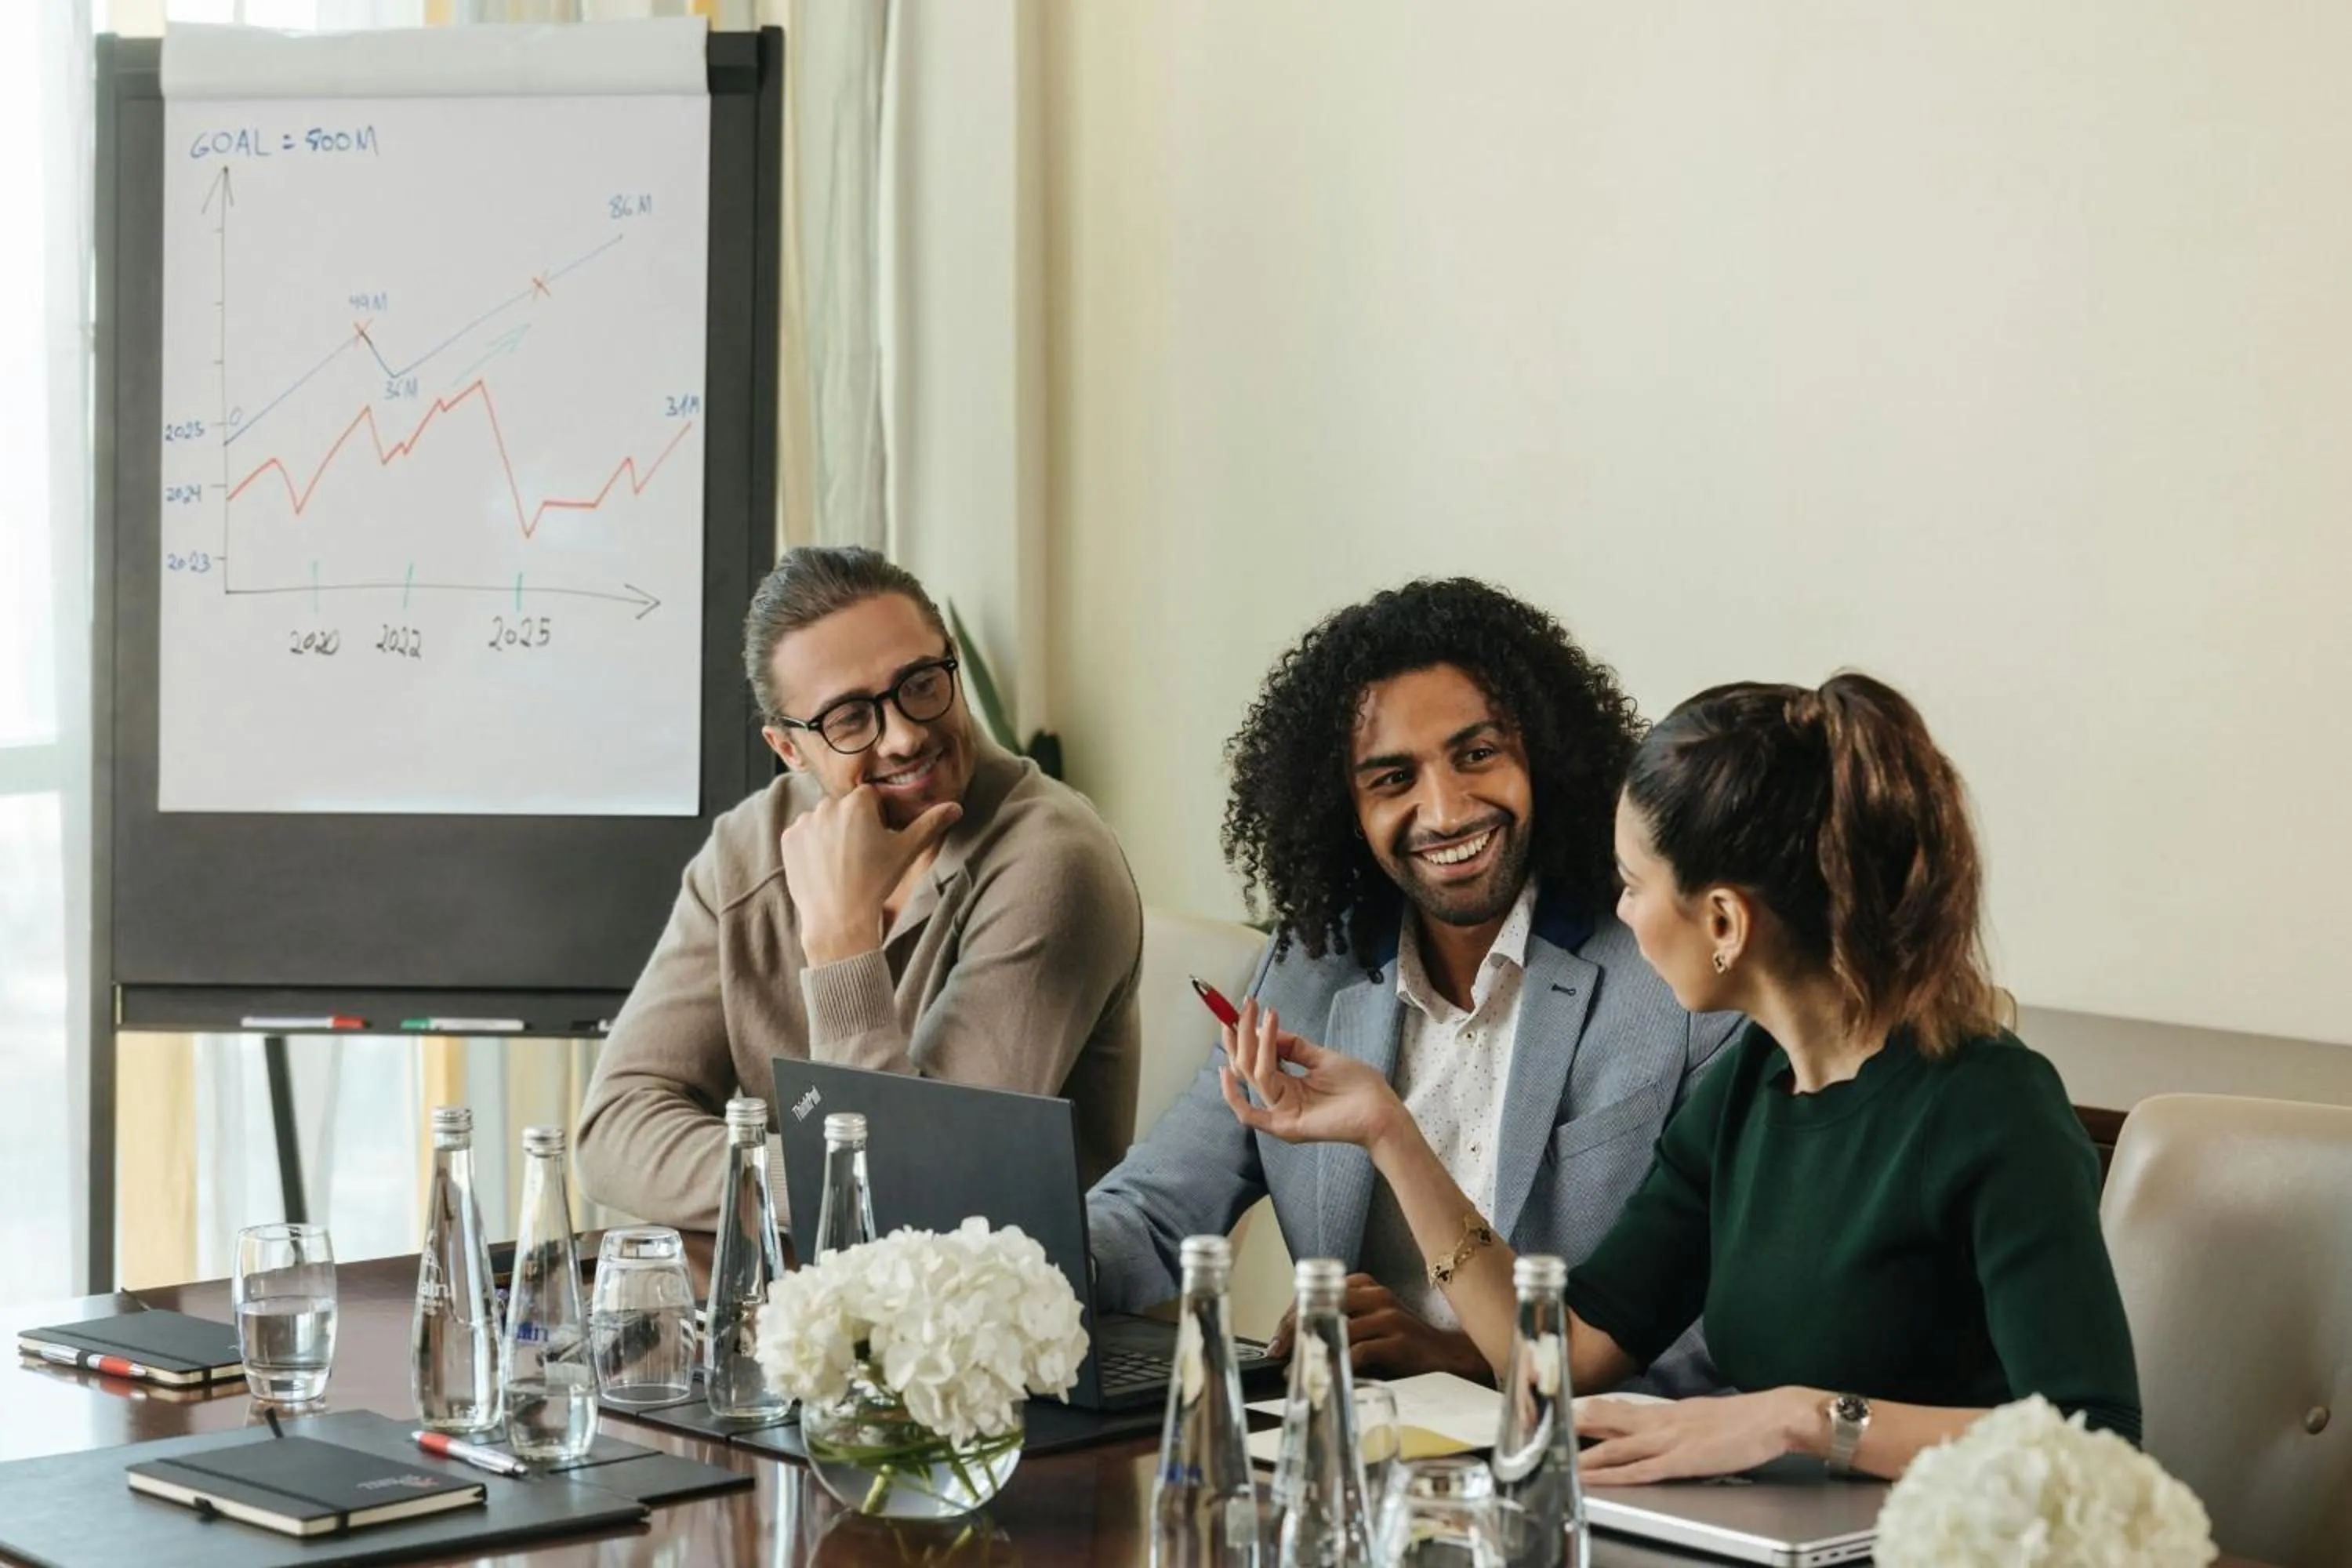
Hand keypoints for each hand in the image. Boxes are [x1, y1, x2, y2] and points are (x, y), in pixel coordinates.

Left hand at [779, 784, 961, 965]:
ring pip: (824, 819)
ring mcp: (804, 822)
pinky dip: (812, 844)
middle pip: (845, 807)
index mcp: (858, 803)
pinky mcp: (788, 839)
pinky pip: (804, 833)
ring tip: (842, 862)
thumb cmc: (875, 883)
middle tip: (861, 854)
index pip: (870, 797)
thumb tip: (956, 806)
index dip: (877, 817)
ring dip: (831, 832)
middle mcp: (827, 806)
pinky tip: (825, 865)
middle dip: (853, 823)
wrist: (839, 919)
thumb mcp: (906, 852)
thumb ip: (930, 824)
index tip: (878, 840)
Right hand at [1217, 998, 1405, 1152]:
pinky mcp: (1284, 1125)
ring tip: (1262, 1016)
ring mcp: (1280, 1113)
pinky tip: (1230, 1065)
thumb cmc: (1359, 1087)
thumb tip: (1265, 1029)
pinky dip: (1234, 1093)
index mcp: (1287, 1086)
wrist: (1381, 1111)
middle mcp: (1279, 1100)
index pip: (1256, 1059)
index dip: (1247, 1034)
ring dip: (1254, 1042)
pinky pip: (1249, 1113)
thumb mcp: (1323, 1058)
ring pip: (1252, 1075)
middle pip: (1247, 1065)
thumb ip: (1293, 1047)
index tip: (1247, 1008)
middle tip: (1245, 1006)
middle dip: (1242, 1033)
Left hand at [1263, 1273, 1491, 1380]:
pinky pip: (1360, 1350)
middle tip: (1276, 1351)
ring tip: (1293, 1366)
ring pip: (1337, 1327)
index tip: (1277, 1338)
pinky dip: (1337, 1363)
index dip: (1292, 1314)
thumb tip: (1300, 1341)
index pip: (1318, 1291)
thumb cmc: (1405, 1343)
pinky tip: (1323, 1373)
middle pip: (1322, 1304)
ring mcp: (1388, 1316)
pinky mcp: (1398, 1340)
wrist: (1449, 1355)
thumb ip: (1344, 1321)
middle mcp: (1376, 1295)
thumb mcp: (1372, 1323)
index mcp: (1366, 1286)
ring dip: (1311, 1347)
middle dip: (1294, 1328)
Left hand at [1575, 1387, 1818, 1484]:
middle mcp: (1661, 1421)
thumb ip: (1675, 1422)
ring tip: (1559, 1456)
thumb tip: (1658, 1428)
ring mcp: (1669, 1440)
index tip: (1561, 1411)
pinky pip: (1640, 1470)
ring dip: (1585, 1453)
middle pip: (1606, 1419)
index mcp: (1666, 1411)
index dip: (1586, 1411)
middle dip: (1574, 1425)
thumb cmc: (1743, 1420)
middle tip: (1544, 1425)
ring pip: (1616, 1446)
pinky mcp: (1682, 1460)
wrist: (1773, 1416)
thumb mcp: (1700, 1415)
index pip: (1616, 1409)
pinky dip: (1614, 1475)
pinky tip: (1597, 1478)